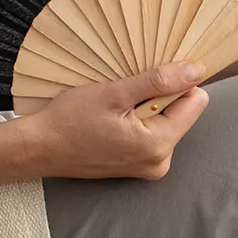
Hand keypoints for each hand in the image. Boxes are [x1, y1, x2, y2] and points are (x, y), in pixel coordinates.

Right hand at [20, 61, 209, 179]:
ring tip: (114, 108)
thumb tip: (197, 71)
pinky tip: (112, 118)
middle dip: (158, 96)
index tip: (149, 78)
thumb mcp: (115, 94)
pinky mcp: (137, 165)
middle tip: (123, 96)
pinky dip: (136, 118)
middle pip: (181, 111)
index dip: (176, 82)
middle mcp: (160, 162)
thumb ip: (159, 82)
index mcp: (159, 146)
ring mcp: (148, 166)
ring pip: (165, 120)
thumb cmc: (70, 121)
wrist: (40, 147)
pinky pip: (151, 132)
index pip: (195, 102)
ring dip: (145, 106)